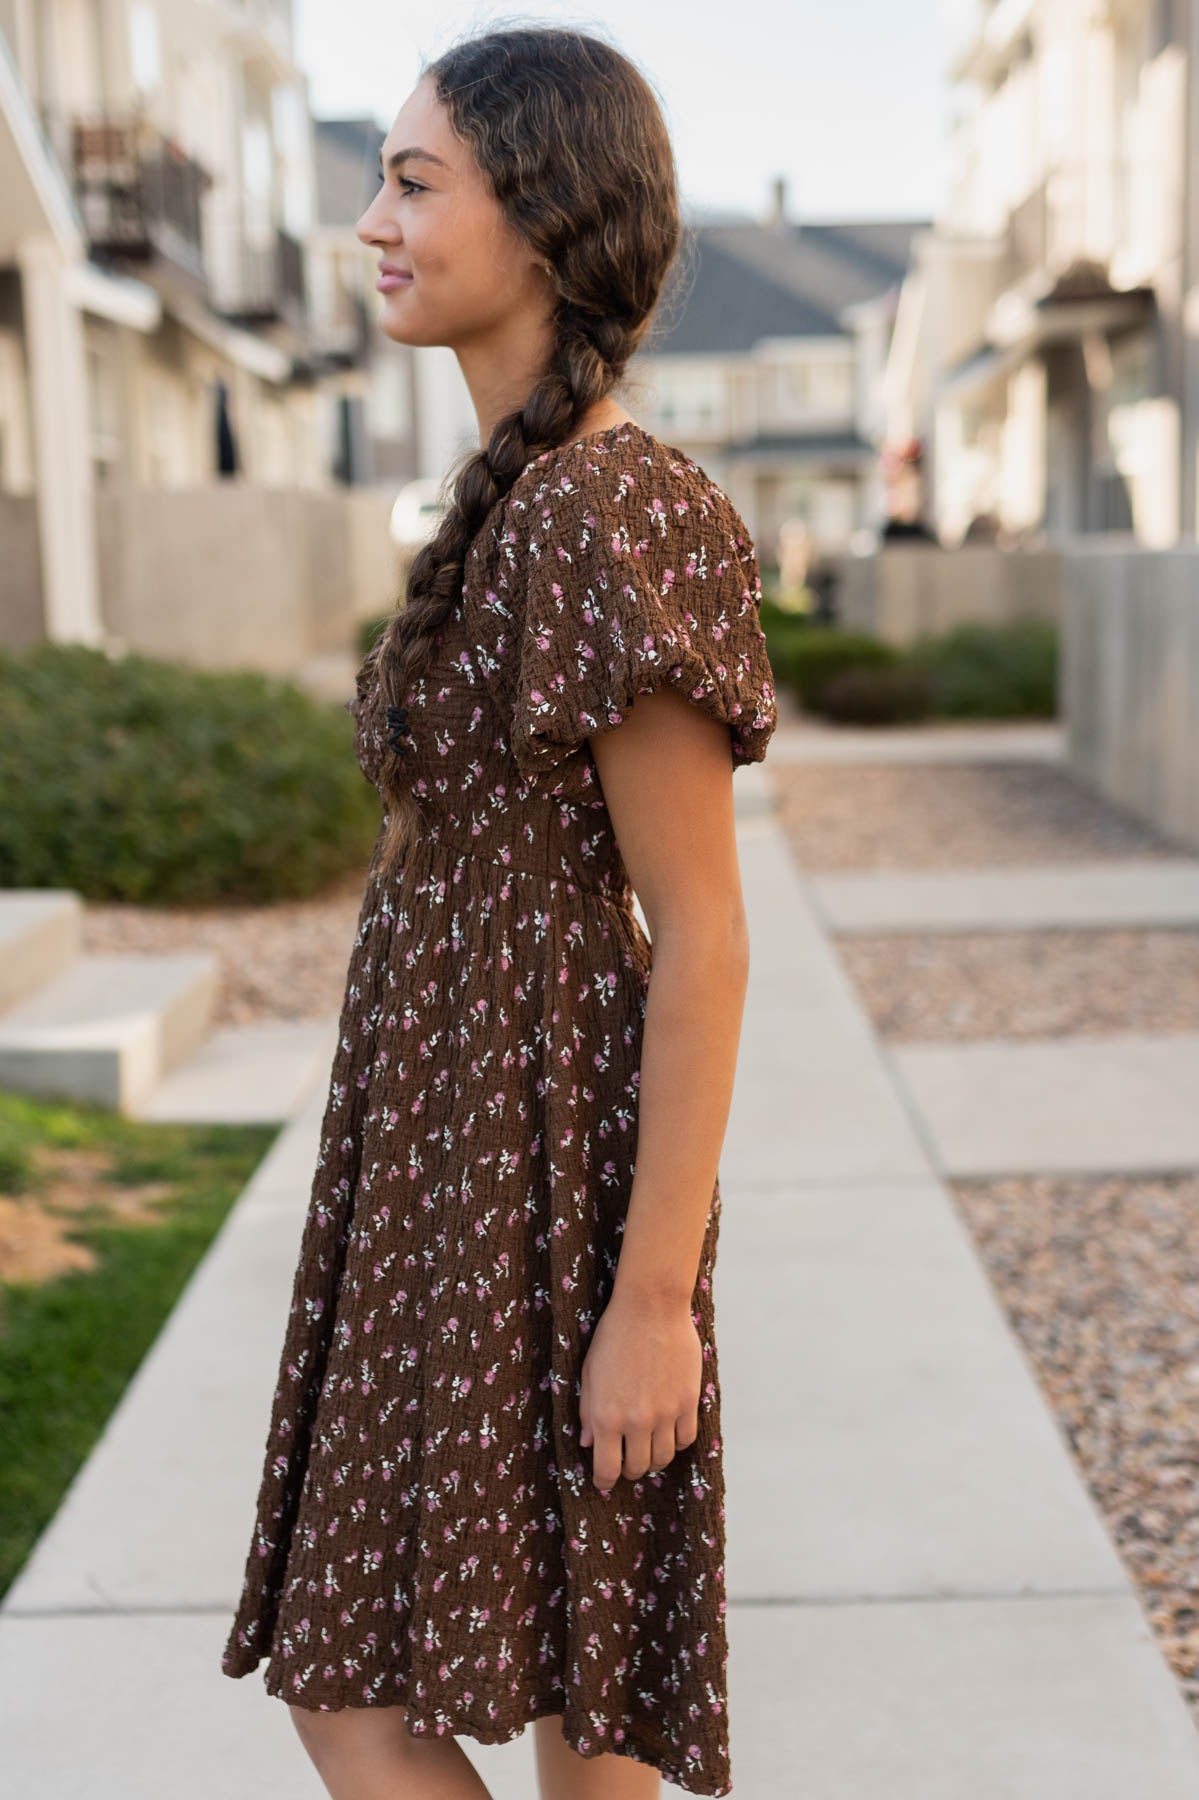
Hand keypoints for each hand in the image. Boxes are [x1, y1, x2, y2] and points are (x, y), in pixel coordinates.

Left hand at [578, 1282, 701, 1490]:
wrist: (650, 1307)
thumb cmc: (613, 1335)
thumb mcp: (589, 1373)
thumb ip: (587, 1411)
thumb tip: (589, 1443)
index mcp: (606, 1416)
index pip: (607, 1469)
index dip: (604, 1481)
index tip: (605, 1481)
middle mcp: (636, 1421)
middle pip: (637, 1468)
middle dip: (629, 1469)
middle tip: (627, 1459)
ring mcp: (665, 1413)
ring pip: (663, 1459)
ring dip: (654, 1458)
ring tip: (648, 1446)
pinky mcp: (688, 1402)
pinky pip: (685, 1439)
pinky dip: (676, 1441)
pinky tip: (669, 1430)